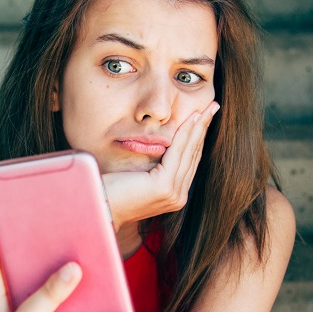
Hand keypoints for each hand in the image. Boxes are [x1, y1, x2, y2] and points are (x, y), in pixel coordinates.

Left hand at [102, 101, 219, 230]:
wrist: (98, 204)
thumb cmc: (112, 188)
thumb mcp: (139, 173)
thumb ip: (154, 165)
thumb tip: (164, 143)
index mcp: (173, 194)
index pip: (188, 160)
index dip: (198, 137)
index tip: (204, 117)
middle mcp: (177, 196)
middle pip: (193, 155)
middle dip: (203, 129)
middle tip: (213, 107)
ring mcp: (173, 193)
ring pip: (189, 152)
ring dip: (199, 127)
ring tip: (208, 108)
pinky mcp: (165, 186)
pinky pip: (177, 153)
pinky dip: (186, 134)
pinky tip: (191, 119)